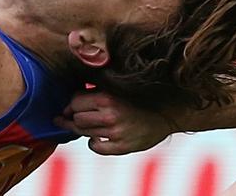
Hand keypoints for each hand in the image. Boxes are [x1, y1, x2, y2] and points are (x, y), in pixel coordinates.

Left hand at [54, 89, 172, 154]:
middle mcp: (110, 116)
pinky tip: (98, 137)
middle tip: (74, 117)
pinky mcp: (121, 147)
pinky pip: (95, 147)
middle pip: (76, 119)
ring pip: (84, 133)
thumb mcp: (117, 89)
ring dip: (83, 129)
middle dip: (74, 118)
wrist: (165, 115)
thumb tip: (72, 96)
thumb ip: (96, 90)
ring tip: (86, 125)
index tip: (71, 107)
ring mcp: (115, 133)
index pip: (75, 102)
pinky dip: (94, 142)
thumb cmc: (138, 100)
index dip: (71, 104)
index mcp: (107, 98)